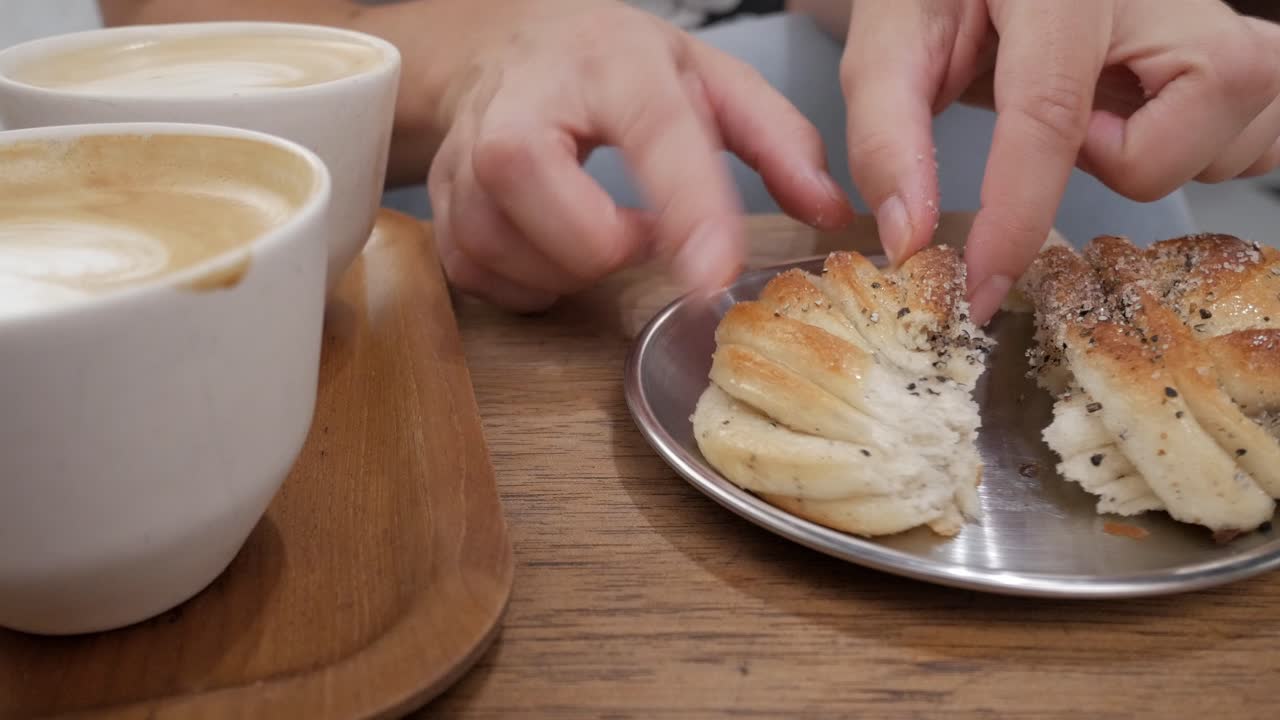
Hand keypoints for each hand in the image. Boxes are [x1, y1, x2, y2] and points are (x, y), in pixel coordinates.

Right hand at [428, 0, 852, 310]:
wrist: (501, 50)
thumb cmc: (608, 68)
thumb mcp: (704, 76)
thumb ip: (777, 138)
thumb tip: (828, 208)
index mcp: (607, 61)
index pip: (653, 135)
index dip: (688, 209)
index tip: (716, 273)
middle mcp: (521, 105)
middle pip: (560, 216)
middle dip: (610, 246)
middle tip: (634, 226)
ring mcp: (465, 160)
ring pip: (518, 258)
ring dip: (573, 267)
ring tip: (593, 223)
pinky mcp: (441, 208)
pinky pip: (488, 280)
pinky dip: (534, 278)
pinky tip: (551, 240)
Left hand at [840, 0, 1279, 323]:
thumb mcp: (892, 44)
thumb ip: (885, 136)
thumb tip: (909, 240)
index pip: (1050, 116)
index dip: (1013, 218)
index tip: (980, 290)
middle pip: (1167, 144)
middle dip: (1108, 166)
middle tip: (1067, 125)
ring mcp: (1219, 17)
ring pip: (1229, 145)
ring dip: (1153, 157)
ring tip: (1103, 109)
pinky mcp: (1247, 47)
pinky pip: (1257, 140)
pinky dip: (1201, 149)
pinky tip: (1147, 114)